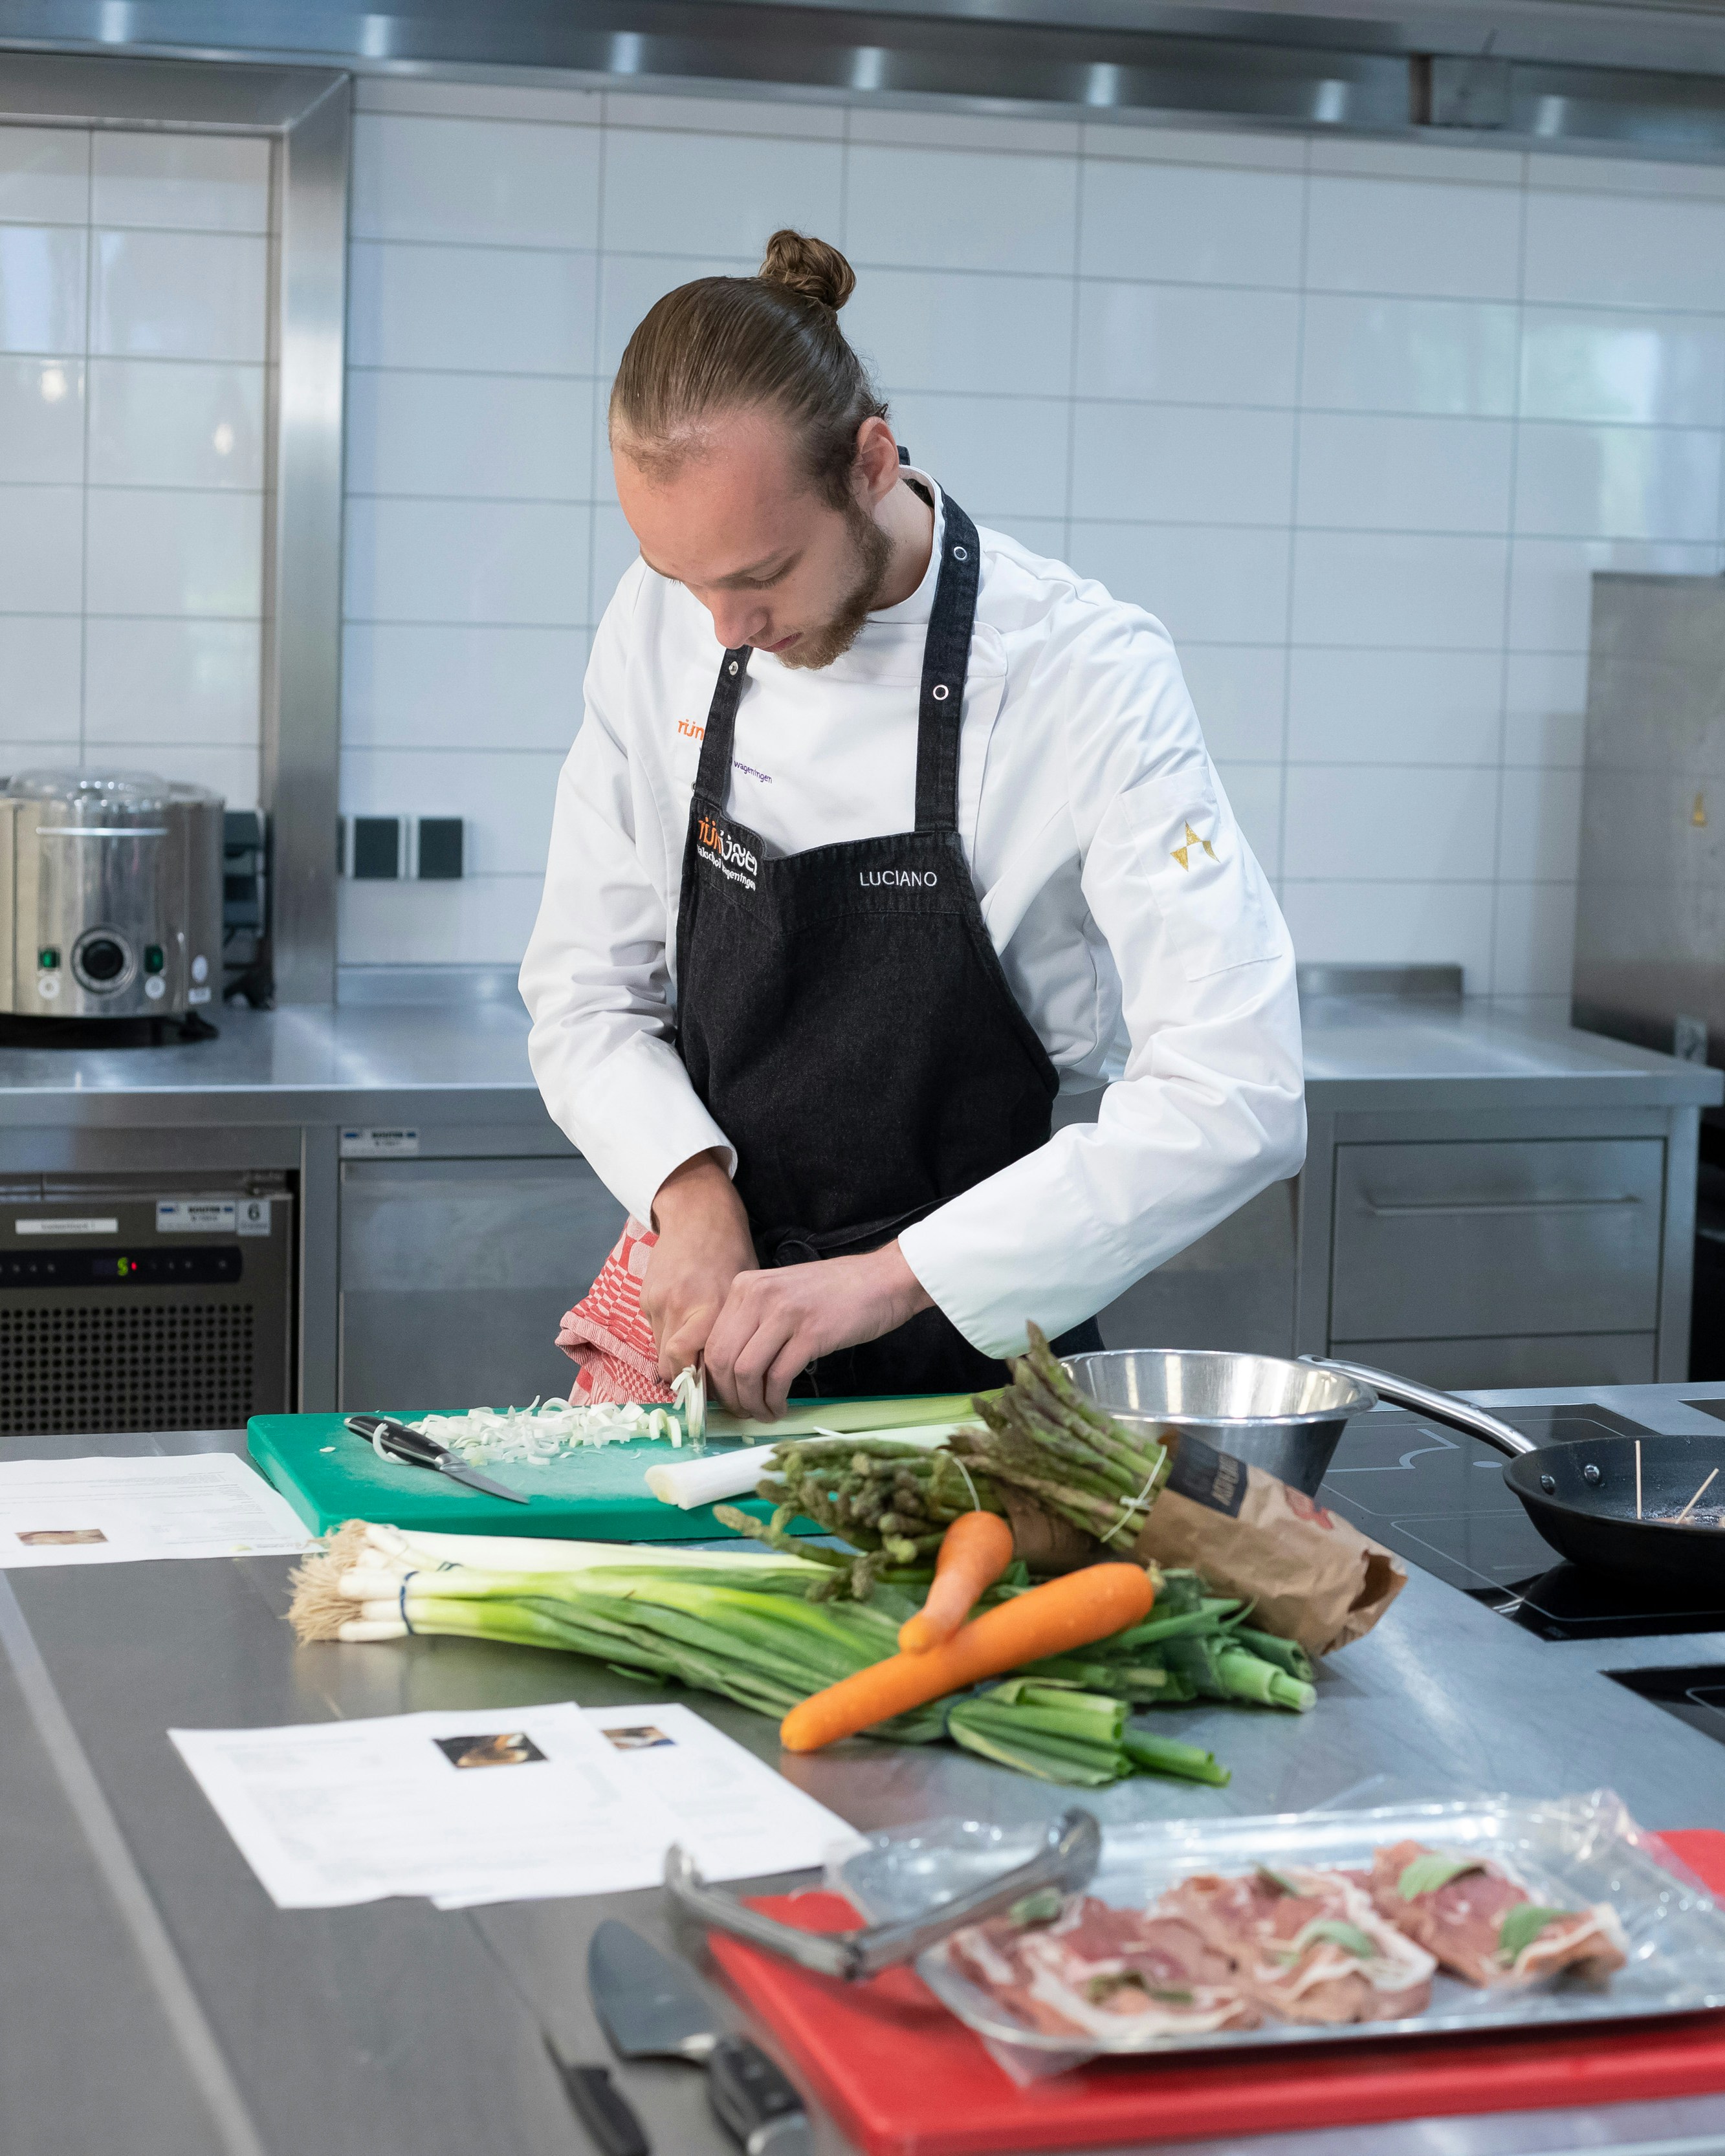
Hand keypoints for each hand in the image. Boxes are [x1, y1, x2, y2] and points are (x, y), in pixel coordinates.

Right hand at [641, 1151, 756, 1378]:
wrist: (698, 1215)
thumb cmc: (731, 1253)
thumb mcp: (743, 1293)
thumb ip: (732, 1331)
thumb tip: (728, 1372)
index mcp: (711, 1309)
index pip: (692, 1366)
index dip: (700, 1386)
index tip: (713, 1393)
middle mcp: (680, 1308)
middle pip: (670, 1366)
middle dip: (683, 1379)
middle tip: (701, 1382)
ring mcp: (658, 1302)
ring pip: (659, 1351)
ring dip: (674, 1357)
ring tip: (695, 1348)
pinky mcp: (645, 1297)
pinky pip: (653, 1330)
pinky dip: (667, 1334)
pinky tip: (683, 1319)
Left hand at [703, 1241, 933, 1419]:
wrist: (884, 1279)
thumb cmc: (836, 1293)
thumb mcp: (782, 1295)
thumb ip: (754, 1321)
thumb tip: (730, 1369)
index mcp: (746, 1286)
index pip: (712, 1342)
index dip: (715, 1379)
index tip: (728, 1397)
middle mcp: (758, 1295)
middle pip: (723, 1360)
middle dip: (730, 1396)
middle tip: (745, 1412)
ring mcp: (784, 1313)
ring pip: (746, 1372)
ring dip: (752, 1403)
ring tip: (766, 1413)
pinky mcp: (810, 1333)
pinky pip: (778, 1377)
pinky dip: (775, 1400)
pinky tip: (782, 1406)